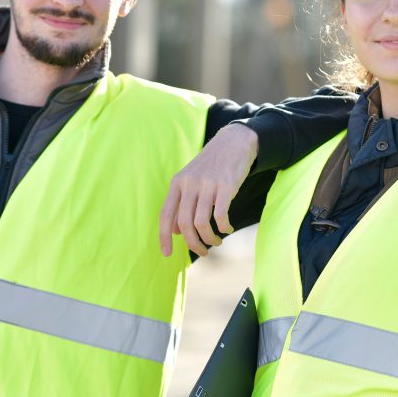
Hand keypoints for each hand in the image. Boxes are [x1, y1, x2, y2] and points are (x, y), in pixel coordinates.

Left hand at [160, 124, 257, 257]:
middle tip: (202, 252)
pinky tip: (228, 228)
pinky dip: (224, 227)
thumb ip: (181, 204)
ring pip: (202, 223)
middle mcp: (190, 184)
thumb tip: (175, 231)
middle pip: (185, 224)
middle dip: (193, 244)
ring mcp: (208, 184)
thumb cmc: (211, 166)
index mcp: (177, 183)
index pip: (165, 215)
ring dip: (209, 239)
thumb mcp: (190, 181)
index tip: (167, 254)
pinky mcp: (226, 186)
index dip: (164, 237)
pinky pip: (221, 216)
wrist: (233, 142)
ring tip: (216, 241)